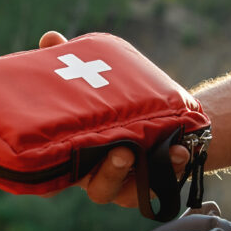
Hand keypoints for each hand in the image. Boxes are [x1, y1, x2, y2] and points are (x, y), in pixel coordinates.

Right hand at [39, 30, 189, 206]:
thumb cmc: (114, 107)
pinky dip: (173, 165)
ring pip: (130, 191)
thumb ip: (71, 67)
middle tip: (122, 152)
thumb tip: (50, 38)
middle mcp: (101, 177)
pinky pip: (164, 182)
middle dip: (110, 173)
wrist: (160, 120)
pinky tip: (179, 149)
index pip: (57, 177)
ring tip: (155, 151)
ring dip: (142, 173)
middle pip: (99, 188)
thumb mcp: (94, 85)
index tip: (52, 172)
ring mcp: (130, 183)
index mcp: (77, 159)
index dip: (52, 180)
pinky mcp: (156, 181)